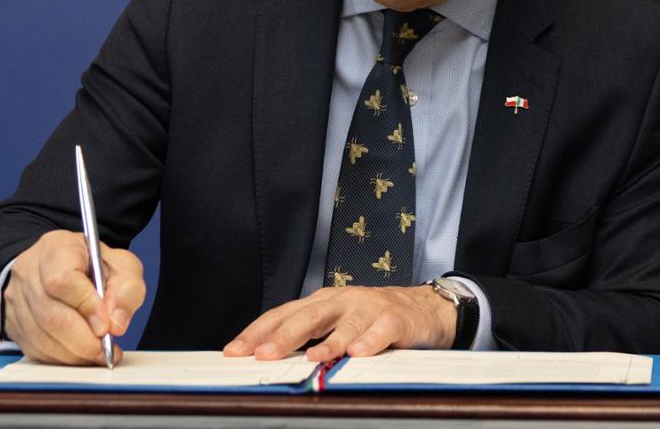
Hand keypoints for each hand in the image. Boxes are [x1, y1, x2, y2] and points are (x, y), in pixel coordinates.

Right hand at [3, 230, 145, 365]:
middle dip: (84, 340)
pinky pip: (36, 350)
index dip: (86, 307)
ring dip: (75, 354)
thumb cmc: (93, 264)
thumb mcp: (122, 265)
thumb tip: (116, 324)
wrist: (63, 265)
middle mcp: (28, 273)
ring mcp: (16, 300)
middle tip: (107, 349)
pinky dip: (62, 358)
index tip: (106, 326)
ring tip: (99, 353)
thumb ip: (127, 290)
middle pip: (51, 316)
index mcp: (56, 249)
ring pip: (42, 338)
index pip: (63, 281)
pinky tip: (81, 354)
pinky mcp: (13, 324)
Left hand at [223, 285, 457, 362]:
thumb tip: (266, 359)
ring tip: (314, 359)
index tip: (234, 351)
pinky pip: (382, 329)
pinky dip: (371, 341)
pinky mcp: (397, 318)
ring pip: (346, 323)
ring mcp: (370, 307)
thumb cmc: (374, 319)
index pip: (283, 314)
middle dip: (284, 335)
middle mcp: (342, 301)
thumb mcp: (336, 324)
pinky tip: (360, 353)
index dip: (257, 332)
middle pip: (308, 316)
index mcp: (322, 302)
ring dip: (330, 342)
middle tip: (264, 353)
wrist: (426, 308)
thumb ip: (308, 338)